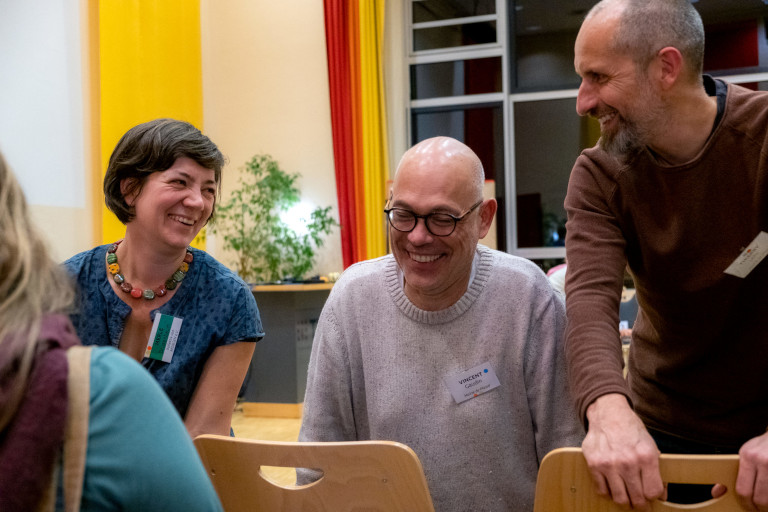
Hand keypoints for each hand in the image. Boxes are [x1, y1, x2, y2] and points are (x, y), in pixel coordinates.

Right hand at [582, 394, 663, 509]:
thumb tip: (660, 495)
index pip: (653, 492)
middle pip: (637, 499)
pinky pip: (602, 490)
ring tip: (626, 496)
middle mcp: (628, 462)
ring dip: (625, 501)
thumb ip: (656, 471)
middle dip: (640, 504)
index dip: (654, 497)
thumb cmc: (631, 430)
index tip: (651, 498)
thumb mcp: (650, 446)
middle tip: (640, 503)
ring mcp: (609, 464)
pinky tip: (612, 486)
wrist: (608, 414)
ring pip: (619, 498)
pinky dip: (608, 492)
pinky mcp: (594, 464)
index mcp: (646, 457)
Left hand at [736, 431, 767, 510]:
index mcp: (747, 457)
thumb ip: (734, 475)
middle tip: (760, 509)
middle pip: (760, 498)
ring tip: (767, 504)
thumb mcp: (745, 455)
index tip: (749, 508)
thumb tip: (716, 494)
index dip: (746, 504)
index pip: (743, 490)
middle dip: (760, 508)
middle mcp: (762, 460)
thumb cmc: (762, 447)